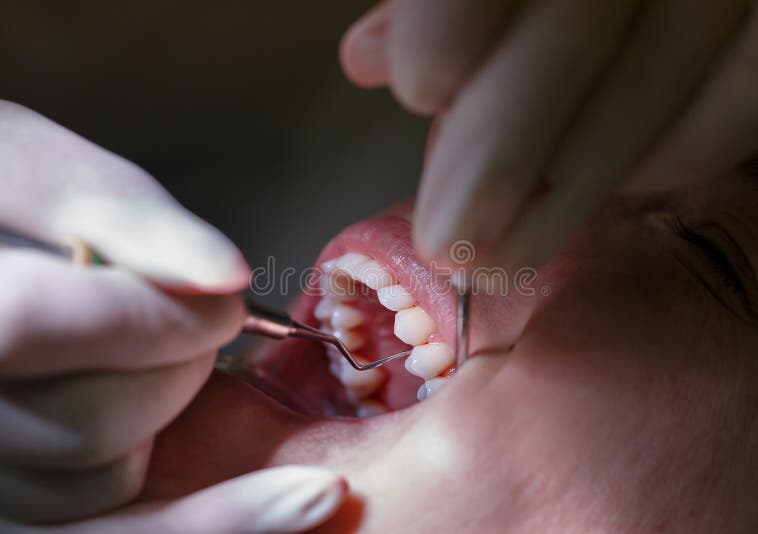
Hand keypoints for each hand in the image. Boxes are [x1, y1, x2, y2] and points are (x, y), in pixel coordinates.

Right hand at [0, 101, 347, 531]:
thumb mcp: (32, 170)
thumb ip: (122, 213)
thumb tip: (225, 274)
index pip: (28, 326)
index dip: (149, 314)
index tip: (224, 299)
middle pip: (90, 425)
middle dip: (178, 366)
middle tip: (190, 323)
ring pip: (105, 488)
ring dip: (166, 419)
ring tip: (154, 364)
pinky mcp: (26, 510)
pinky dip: (218, 520)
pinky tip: (306, 497)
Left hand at [341, 0, 757, 269]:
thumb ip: (433, 4)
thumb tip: (366, 59)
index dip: (451, 16)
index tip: (417, 93)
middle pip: (580, 16)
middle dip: (505, 145)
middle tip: (451, 243)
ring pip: (670, 60)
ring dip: (577, 181)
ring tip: (505, 255)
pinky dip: (685, 150)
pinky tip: (620, 187)